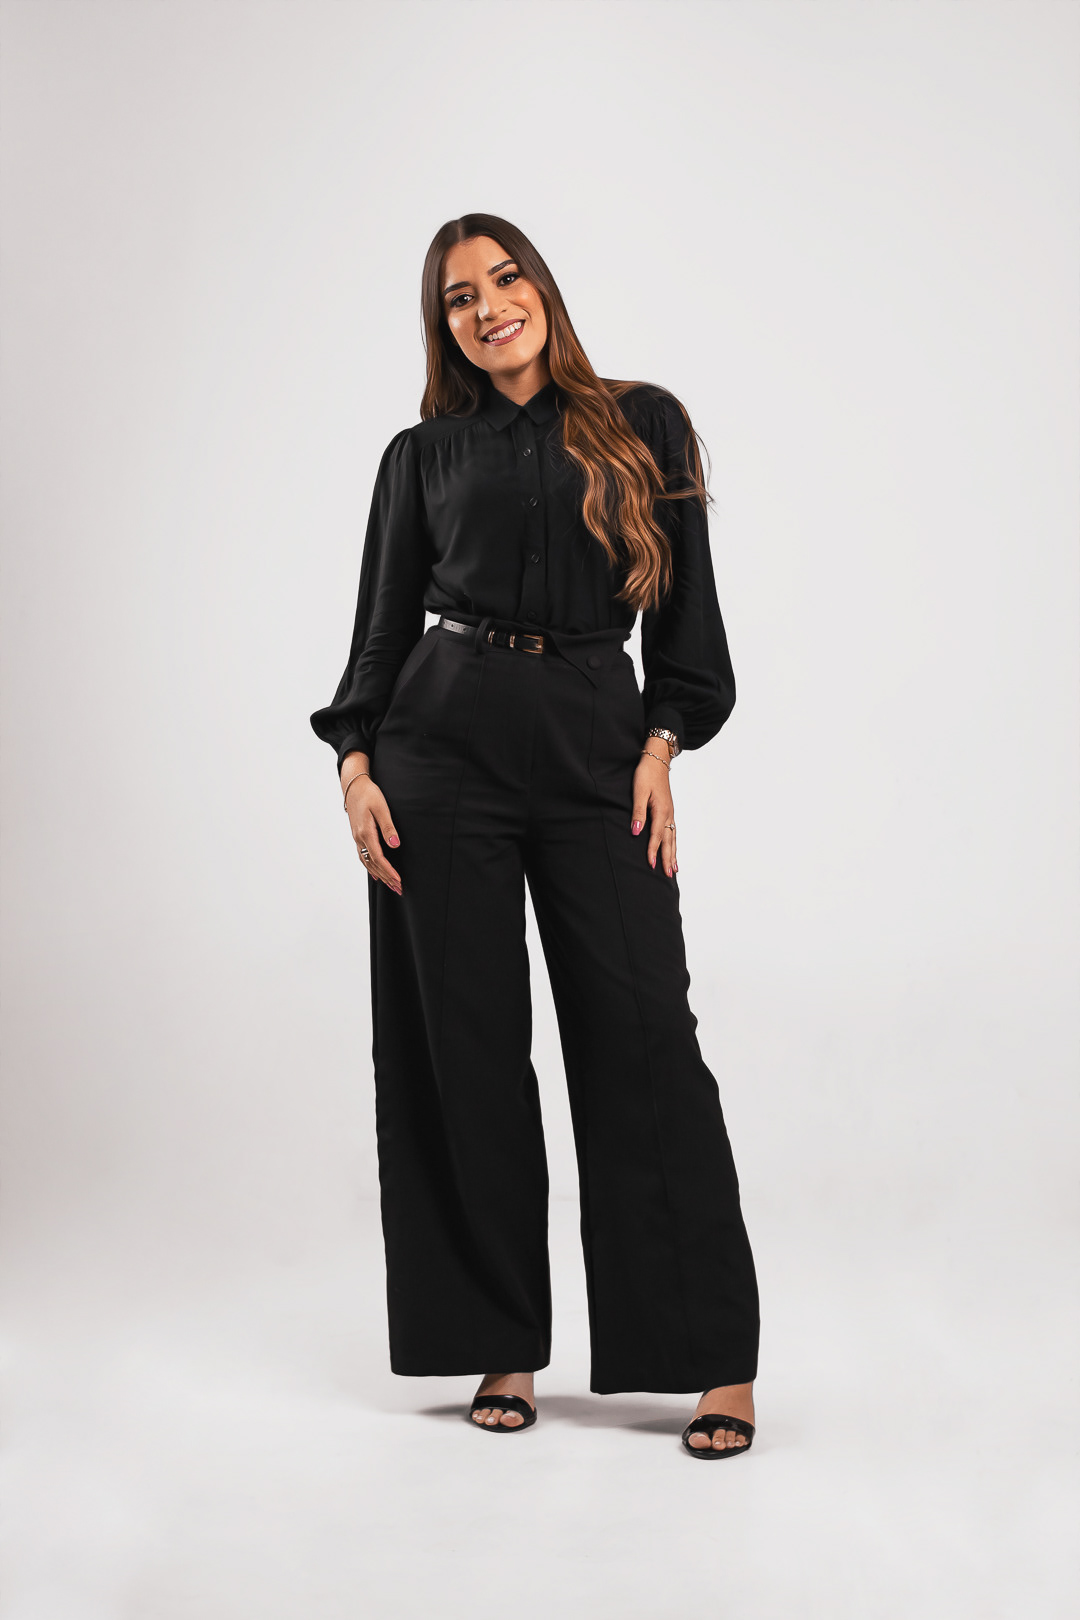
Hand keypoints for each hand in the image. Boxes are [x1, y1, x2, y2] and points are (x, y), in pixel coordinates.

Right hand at [341, 757, 401, 895]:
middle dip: (386, 878)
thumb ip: (388, 828)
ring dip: (379, 875)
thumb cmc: (369, 794)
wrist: (354, 786)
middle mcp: (359, 839)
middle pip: (373, 864)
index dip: (389, 871)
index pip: (379, 858)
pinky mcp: (357, 835)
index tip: (399, 881)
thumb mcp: (381, 808)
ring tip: (390, 886)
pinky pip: (362, 857)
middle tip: (399, 889)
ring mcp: (357, 838)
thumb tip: (395, 845)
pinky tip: (375, 874)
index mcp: (365, 833)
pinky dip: (370, 867)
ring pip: (367, 862)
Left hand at [630, 748, 677, 876]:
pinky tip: (673, 849)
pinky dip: (673, 843)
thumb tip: (636, 832)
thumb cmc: (646, 774)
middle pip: (668, 840)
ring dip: (673, 853)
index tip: (650, 865)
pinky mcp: (669, 810)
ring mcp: (670, 812)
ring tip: (674, 869)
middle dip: (667, 858)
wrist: (657, 759)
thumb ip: (638, 813)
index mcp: (661, 810)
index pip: (656, 835)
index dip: (653, 851)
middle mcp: (668, 813)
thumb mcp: (638, 791)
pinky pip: (673, 831)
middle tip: (668, 875)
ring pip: (673, 837)